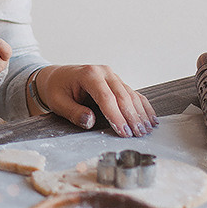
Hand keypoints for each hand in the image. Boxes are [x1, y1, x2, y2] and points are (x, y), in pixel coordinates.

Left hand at [31, 64, 158, 137]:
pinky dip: (142, 106)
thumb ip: (73, 112)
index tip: (123, 132)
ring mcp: (112, 76)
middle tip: (138, 135)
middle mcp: (104, 72)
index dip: (116, 116)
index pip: (106, 97)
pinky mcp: (117, 82)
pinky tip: (150, 118)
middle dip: (131, 117)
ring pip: (131, 94)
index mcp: (89, 74)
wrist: (56, 76)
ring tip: (146, 130)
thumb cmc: (57, 89)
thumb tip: (89, 121)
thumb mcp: (58, 102)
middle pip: (122, 96)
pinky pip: (133, 93)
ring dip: (140, 113)